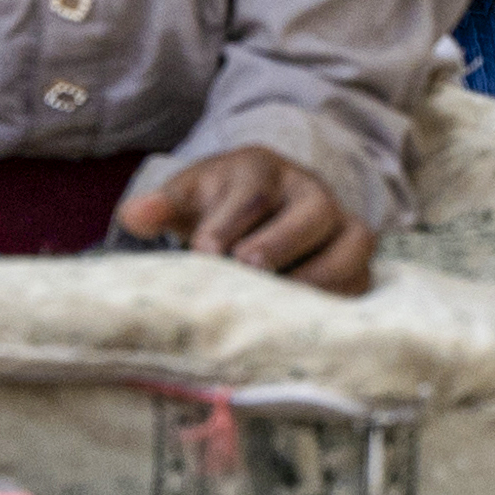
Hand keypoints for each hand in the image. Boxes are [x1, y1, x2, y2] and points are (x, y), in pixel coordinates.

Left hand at [119, 147, 376, 294]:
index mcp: (264, 169)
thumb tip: (134, 215)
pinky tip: (302, 324)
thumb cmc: (214, 210)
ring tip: (279, 303)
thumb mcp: (186, 201)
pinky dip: (337, 301)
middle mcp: (311, 192)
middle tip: (246, 269)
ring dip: (318, 275)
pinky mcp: (357, 263)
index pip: (254, 190)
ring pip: (351, 244)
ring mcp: (342, 226)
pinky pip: (361, 280)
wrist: (249, 218)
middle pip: (312, 212)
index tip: (204, 252)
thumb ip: (160, 207)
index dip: (229, 223)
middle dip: (279, 243)